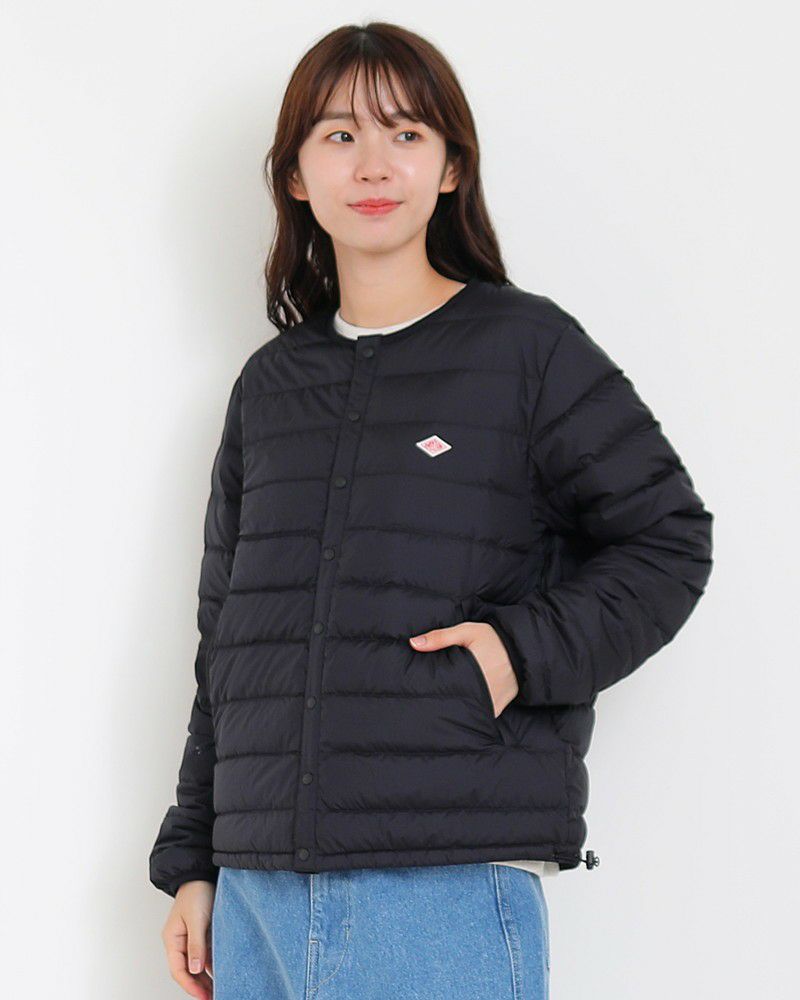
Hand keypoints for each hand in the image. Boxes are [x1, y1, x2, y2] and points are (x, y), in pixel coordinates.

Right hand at [161, 879, 215, 998]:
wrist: (202, 873)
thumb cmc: (196, 891)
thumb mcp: (196, 919)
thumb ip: (195, 944)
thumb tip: (194, 970)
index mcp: (172, 939)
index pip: (178, 970)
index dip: (190, 985)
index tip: (203, 996)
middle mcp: (179, 941)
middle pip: (187, 971)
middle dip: (198, 986)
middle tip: (212, 997)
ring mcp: (191, 938)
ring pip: (196, 965)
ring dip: (205, 978)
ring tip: (218, 990)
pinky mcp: (202, 933)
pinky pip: (205, 954)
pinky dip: (211, 965)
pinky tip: (221, 973)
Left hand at [408, 621, 519, 715]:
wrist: (523, 651)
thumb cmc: (493, 640)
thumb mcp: (467, 632)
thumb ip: (440, 637)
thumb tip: (413, 643)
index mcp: (472, 670)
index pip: (443, 686)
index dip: (427, 689)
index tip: (414, 689)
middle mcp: (482, 691)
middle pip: (451, 702)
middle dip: (436, 700)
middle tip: (421, 697)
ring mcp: (489, 704)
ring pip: (463, 711)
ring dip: (451, 707)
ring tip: (437, 702)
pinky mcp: (495, 710)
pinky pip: (476, 715)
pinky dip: (466, 712)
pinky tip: (456, 706)